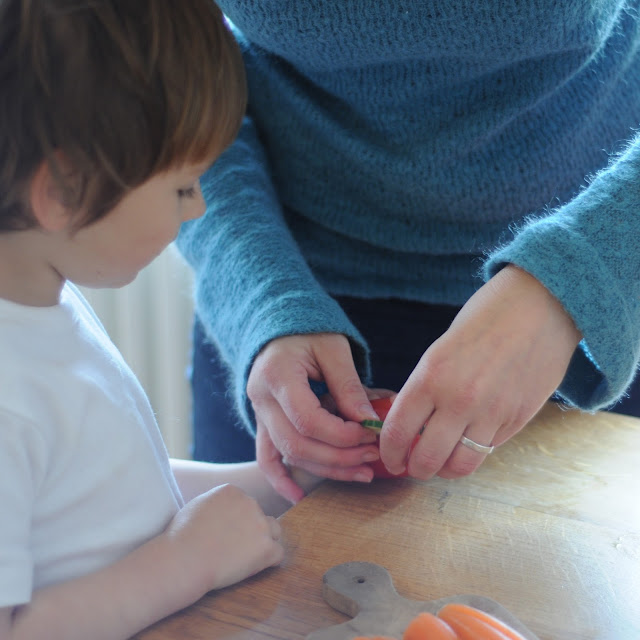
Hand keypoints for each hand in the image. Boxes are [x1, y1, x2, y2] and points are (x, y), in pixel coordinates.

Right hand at [163, 484, 283, 595]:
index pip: (245, 504)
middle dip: (250, 530)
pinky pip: (278, 553)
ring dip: (264, 542)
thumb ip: (217, 503)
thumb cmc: (182, 537)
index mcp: (233, 491)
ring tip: (245, 558)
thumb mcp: (197, 506)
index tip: (225, 536)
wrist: (184, 560)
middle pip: (259, 516)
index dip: (237, 521)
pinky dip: (268, 562)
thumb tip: (225, 509)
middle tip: (233, 549)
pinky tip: (251, 568)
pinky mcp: (266, 547)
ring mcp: (260, 524)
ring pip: (274, 531)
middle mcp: (250, 502)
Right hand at [247, 333, 383, 501]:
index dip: (341, 435)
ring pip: (287, 455)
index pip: (307, 419)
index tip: (371, 434)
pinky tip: (298, 496)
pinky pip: (266, 457)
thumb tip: (369, 422)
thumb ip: (348, 385)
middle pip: (297, 443)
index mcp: (277, 375)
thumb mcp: (333, 348)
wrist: (279, 329)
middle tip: (373, 456)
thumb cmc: (308, 332)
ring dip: (326, 469)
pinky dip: (280, 479)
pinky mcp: (263, 423)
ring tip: (362, 473)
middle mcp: (262, 398)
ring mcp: (259, 413)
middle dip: (339, 456)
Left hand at [379, 266, 581, 478]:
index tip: (390, 459)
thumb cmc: (485, 318)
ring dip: (446, 470)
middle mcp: (458, 400)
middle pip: (427, 459)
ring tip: (442, 461)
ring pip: (460, 466)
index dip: (389, 453)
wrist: (540, 304)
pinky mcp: (518, 419)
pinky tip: (470, 440)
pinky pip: (489, 450)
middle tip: (414, 466)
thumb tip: (412, 423)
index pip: (398, 432)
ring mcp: (491, 414)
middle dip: (415, 469)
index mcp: (430, 377)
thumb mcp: (441, 349)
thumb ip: (426, 387)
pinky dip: (475, 452)